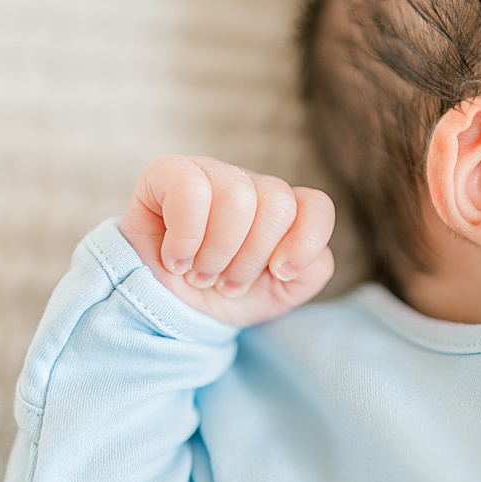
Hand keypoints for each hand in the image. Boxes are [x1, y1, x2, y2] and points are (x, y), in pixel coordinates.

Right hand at [118, 154, 335, 327]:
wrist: (164, 309)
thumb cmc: (222, 294)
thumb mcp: (279, 293)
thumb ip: (311, 271)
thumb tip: (299, 253)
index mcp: (282, 209)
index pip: (316, 205)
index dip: (305, 243)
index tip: (279, 274)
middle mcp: (250, 185)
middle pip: (277, 203)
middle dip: (251, 258)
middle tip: (226, 282)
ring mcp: (211, 174)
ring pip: (237, 196)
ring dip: (217, 251)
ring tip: (200, 274)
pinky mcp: (167, 172)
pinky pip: (190, 189)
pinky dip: (186, 236)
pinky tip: (176, 258)